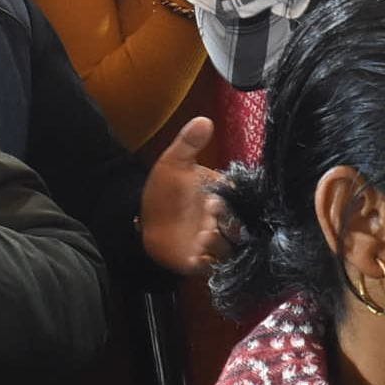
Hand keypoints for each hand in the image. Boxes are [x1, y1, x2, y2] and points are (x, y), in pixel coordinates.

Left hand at [138, 117, 229, 275]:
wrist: (143, 218)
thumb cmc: (164, 190)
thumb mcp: (174, 163)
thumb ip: (188, 143)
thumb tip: (204, 119)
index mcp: (225, 196)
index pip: (240, 200)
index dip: (231, 201)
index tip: (214, 199)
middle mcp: (225, 220)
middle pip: (239, 225)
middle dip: (227, 222)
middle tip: (210, 215)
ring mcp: (216, 242)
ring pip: (231, 246)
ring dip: (219, 242)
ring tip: (203, 235)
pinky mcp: (204, 261)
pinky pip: (216, 266)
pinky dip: (210, 261)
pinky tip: (197, 253)